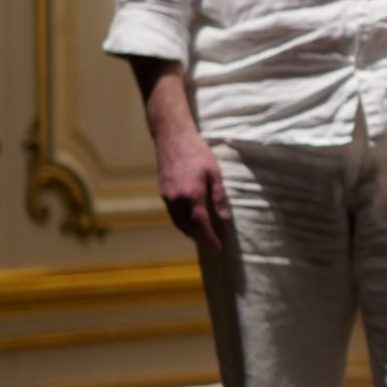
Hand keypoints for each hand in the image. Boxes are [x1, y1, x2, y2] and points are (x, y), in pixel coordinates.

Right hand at [153, 130, 231, 249]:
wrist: (172, 138)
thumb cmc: (198, 152)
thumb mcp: (214, 173)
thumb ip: (218, 197)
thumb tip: (224, 218)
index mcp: (193, 195)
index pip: (202, 224)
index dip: (210, 237)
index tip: (219, 247)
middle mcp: (177, 200)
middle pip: (188, 227)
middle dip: (201, 237)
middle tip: (213, 242)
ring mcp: (167, 197)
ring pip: (178, 223)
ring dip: (190, 232)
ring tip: (203, 235)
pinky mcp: (163, 193)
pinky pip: (172, 215)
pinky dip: (181, 222)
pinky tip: (190, 221)